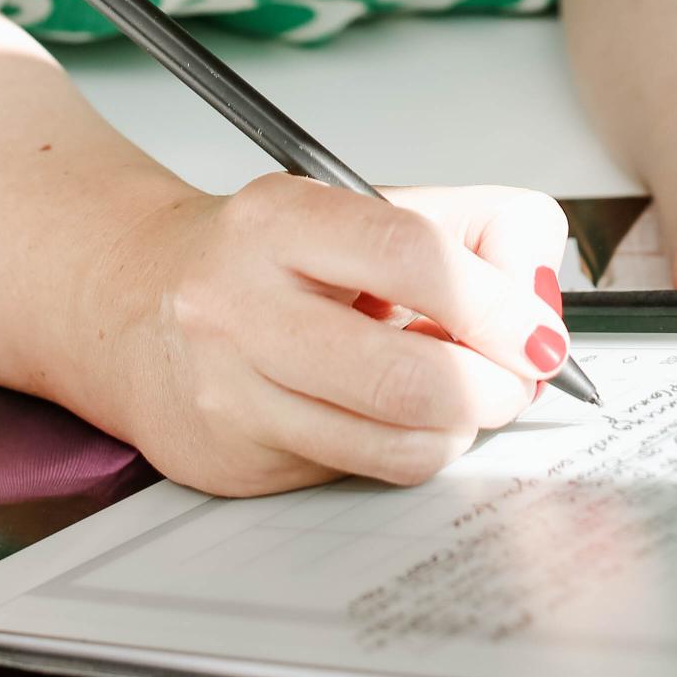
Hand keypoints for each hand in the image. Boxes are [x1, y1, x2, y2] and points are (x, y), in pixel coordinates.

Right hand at [90, 175, 571, 495]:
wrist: (136, 301)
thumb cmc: (268, 255)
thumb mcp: (363, 203)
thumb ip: (474, 224)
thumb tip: (539, 288)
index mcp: (279, 220)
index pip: (415, 257)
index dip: (499, 305)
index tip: (540, 334)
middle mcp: (239, 306)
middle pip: (412, 378)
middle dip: (495, 387)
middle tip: (519, 377)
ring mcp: (231, 394)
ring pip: (398, 445)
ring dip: (460, 427)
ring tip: (460, 393)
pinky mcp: (235, 462)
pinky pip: (363, 472)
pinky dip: (406, 448)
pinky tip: (392, 412)